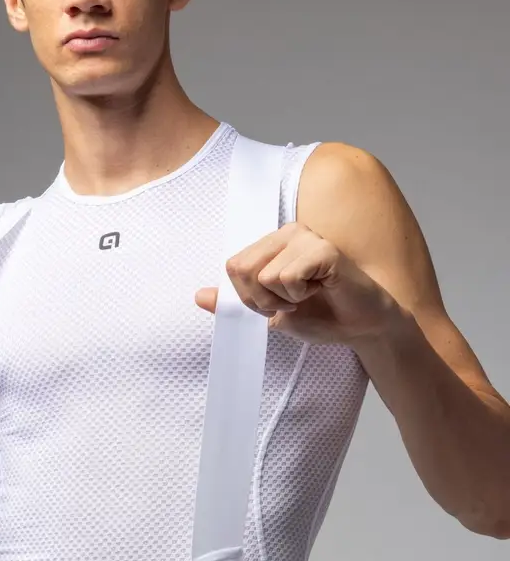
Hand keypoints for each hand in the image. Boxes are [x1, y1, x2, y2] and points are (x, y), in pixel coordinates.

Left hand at [195, 222, 399, 345]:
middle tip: (291, 302)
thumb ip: (235, 302)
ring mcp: (306, 237)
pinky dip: (300, 295)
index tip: (274, 304)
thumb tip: (198, 296)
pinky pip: (287, 277)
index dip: (248, 296)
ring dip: (284, 299)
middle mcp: (287, 233)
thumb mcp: (268, 312)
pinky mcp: (323, 249)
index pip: (233, 266)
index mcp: (271, 243)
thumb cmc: (320, 315)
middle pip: (241, 268)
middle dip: (261, 299)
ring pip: (264, 276)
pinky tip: (321, 290)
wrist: (361, 327)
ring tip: (309, 295)